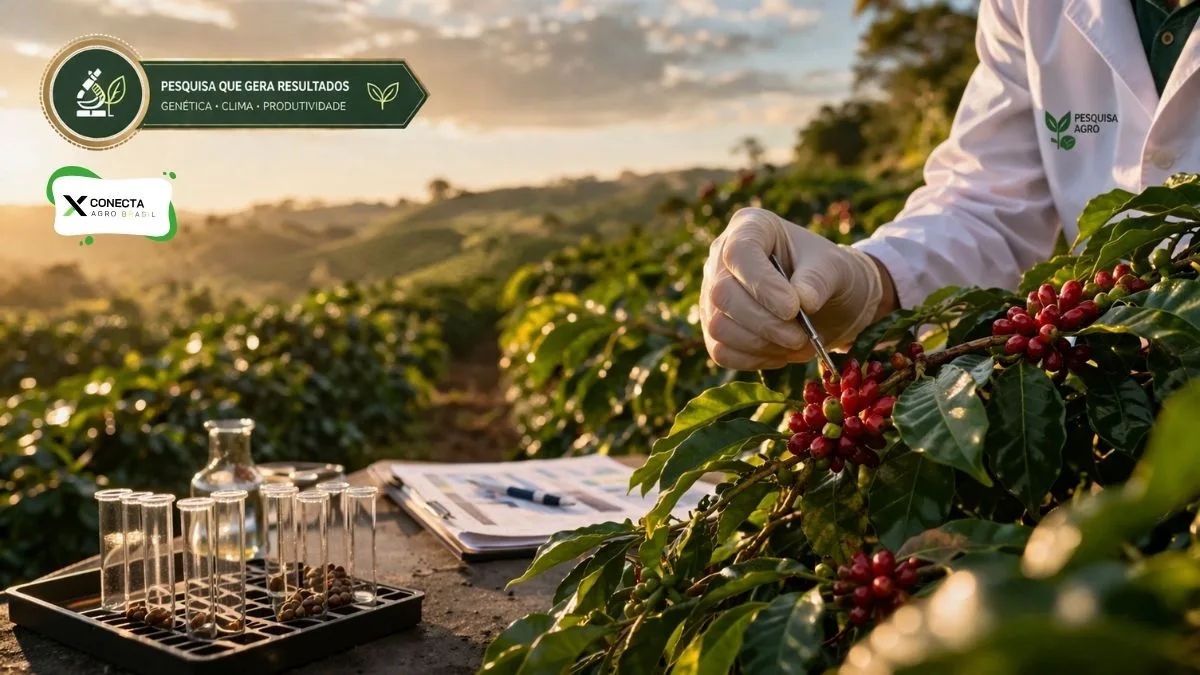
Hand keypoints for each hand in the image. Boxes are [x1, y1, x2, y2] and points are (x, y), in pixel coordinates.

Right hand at [700, 207, 884, 369]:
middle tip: (801, 338)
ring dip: (761, 345)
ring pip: (718, 326)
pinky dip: (754, 359)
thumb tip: (803, 301)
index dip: (761, 284)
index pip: (738, 252)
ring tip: (799, 346)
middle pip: (722, 294)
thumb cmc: (827, 273)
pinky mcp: (714, 326)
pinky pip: (720, 350)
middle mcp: (721, 257)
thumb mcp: (834, 267)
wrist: (827, 299)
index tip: (793, 309)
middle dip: (764, 323)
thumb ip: (819, 279)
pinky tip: (782, 354)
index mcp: (751, 227)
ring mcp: (712, 293)